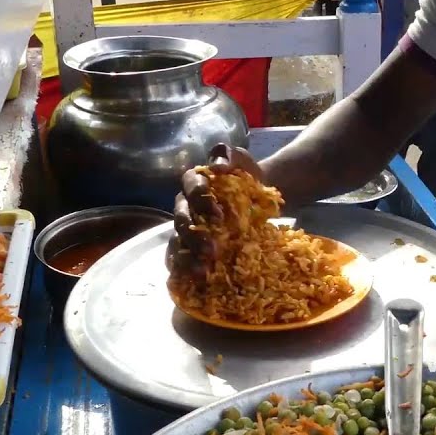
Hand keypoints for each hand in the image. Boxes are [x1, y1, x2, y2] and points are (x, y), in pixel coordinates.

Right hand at [165, 143, 263, 274]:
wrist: (259, 199)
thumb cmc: (247, 178)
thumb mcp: (243, 161)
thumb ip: (230, 156)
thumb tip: (217, 165)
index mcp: (194, 183)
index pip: (190, 187)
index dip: (200, 199)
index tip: (219, 214)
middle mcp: (185, 206)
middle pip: (181, 219)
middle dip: (193, 235)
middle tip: (212, 250)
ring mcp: (185, 229)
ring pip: (176, 242)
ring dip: (187, 256)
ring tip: (203, 270)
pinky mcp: (189, 247)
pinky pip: (178, 259)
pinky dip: (184, 268)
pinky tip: (195, 278)